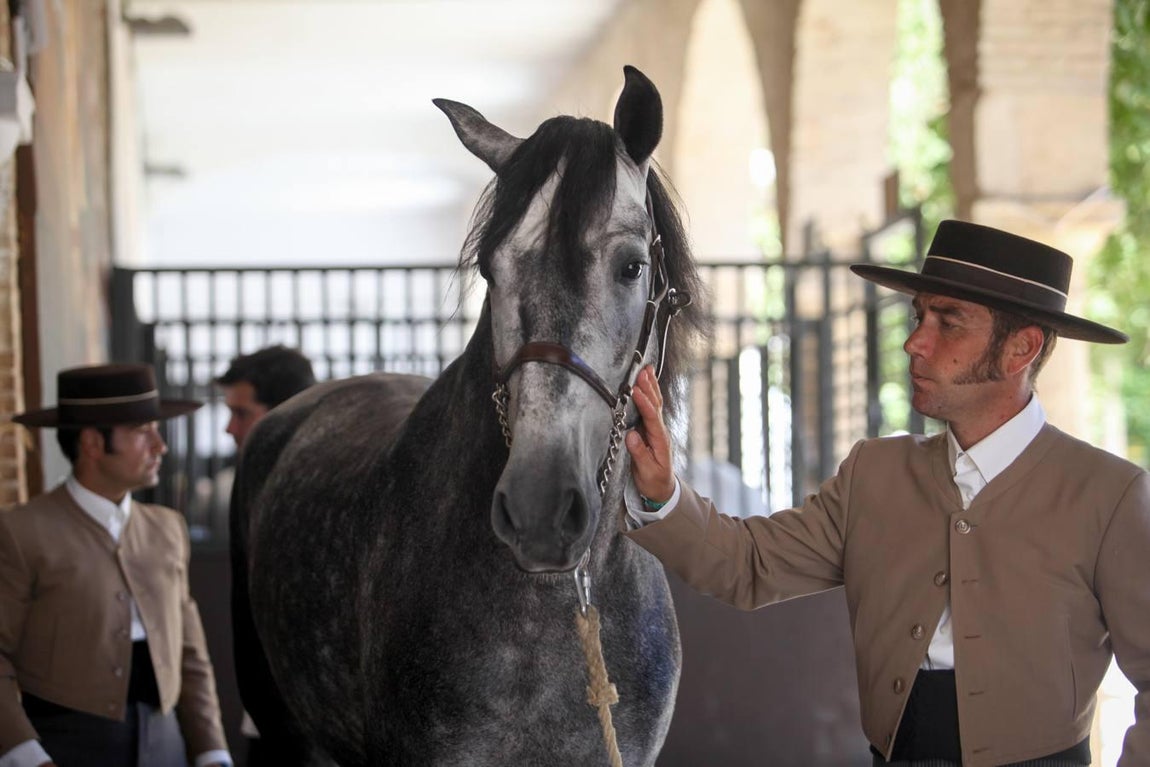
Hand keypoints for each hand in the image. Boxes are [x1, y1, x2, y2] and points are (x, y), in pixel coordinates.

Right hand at [625, 365, 675, 502]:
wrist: (663, 489)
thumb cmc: (654, 481)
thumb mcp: (647, 472)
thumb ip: (640, 453)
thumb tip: (631, 435)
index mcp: (660, 441)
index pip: (652, 419)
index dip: (644, 404)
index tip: (636, 391)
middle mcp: (660, 432)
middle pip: (656, 406)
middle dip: (649, 387)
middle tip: (643, 371)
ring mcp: (656, 430)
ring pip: (655, 404)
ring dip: (651, 386)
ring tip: (647, 369)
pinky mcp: (650, 430)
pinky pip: (651, 409)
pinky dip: (649, 394)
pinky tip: (646, 383)